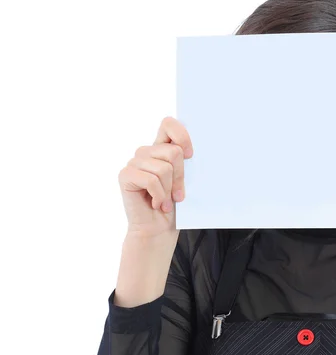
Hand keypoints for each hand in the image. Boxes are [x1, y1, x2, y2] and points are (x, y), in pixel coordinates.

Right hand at [118, 116, 192, 237]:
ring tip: (166, 201)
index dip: (182, 135)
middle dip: (181, 177)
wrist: (158, 230)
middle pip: (173, 152)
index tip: (191, 155)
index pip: (168, 124)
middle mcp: (146, 152)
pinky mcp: (125, 175)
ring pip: (164, 168)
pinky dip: (159, 195)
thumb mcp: (184, 180)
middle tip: (178, 194)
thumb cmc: (173, 205)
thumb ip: (184, 161)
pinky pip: (151, 179)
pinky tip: (156, 204)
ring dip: (169, 189)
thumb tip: (191, 151)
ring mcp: (134, 163)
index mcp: (161, 148)